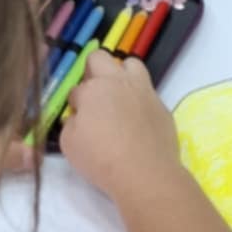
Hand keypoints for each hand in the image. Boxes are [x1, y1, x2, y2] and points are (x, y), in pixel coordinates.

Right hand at [59, 49, 182, 207]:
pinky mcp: (161, 106)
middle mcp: (119, 82)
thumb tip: (79, 117)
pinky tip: (137, 122)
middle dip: (92, 72)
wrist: (145, 173)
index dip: (75, 104)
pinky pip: (148, 93)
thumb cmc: (101, 159)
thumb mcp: (69, 144)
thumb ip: (71, 123)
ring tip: (119, 98)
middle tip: (94, 97)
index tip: (79, 119)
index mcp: (93, 89)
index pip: (76, 89)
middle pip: (100, 58)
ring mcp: (144, 92)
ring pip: (132, 65)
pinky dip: (140, 101)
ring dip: (122, 75)